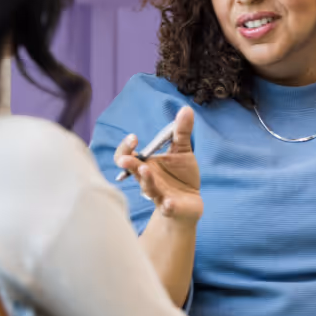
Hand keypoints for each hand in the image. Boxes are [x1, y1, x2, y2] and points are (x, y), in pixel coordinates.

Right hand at [114, 106, 202, 223]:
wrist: (190, 203)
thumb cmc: (181, 176)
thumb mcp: (182, 151)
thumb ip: (181, 132)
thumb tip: (186, 108)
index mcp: (145, 164)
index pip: (125, 156)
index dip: (125, 148)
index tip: (134, 138)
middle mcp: (147, 179)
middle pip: (131, 171)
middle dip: (128, 163)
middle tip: (126, 159)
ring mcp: (158, 194)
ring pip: (147, 187)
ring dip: (146, 179)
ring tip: (145, 169)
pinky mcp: (172, 207)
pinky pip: (166, 207)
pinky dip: (167, 205)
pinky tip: (168, 202)